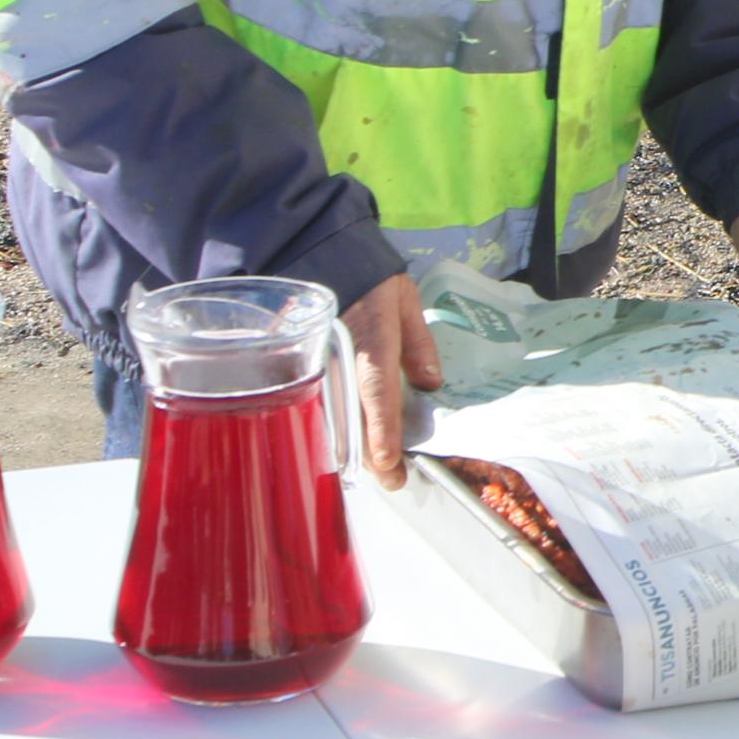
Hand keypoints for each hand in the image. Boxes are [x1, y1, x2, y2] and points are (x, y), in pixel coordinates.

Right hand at [338, 271, 442, 487]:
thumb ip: (418, 341)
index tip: (388, 461)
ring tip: (380, 473)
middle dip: (371, 454)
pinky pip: (322, 407)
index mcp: (370, 339)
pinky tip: (351, 449)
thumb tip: (430, 383)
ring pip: (334, 418)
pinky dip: (337, 431)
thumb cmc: (371, 279)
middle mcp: (340, 359)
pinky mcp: (308, 369)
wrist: (323, 256)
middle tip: (394, 482)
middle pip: (352, 416)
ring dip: (354, 448)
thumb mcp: (405, 300)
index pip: (375, 389)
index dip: (380, 427)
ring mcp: (320, 366)